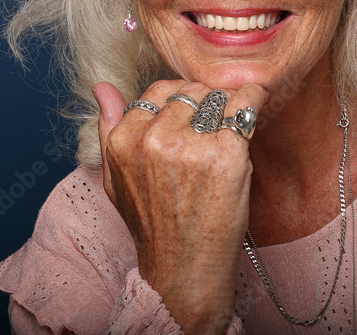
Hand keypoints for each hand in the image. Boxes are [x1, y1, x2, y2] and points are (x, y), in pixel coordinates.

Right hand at [95, 80, 267, 334]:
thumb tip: (102, 87)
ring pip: (217, 97)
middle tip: (213, 126)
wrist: (185, 269)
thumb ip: (108, 128)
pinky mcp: (227, 154)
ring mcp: (191, 146)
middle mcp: (154, 139)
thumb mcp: (116, 178)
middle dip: (204, 103)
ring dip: (228, 105)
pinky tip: (254, 107)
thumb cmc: (154, 225)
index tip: (192, 118)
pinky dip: (254, 101)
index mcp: (125, 140)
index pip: (158, 91)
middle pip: (190, 92)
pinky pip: (244, 106)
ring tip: (231, 126)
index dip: (179, 103)